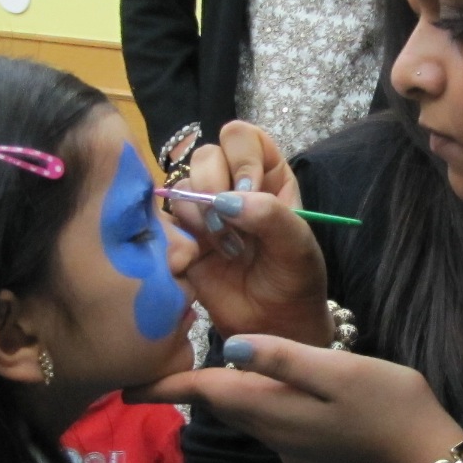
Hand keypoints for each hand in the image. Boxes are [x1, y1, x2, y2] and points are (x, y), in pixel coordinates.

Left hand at [131, 335, 462, 462]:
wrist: (421, 457)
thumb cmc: (386, 408)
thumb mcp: (335, 372)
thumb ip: (281, 358)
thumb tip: (227, 346)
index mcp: (267, 405)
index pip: (200, 391)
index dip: (160, 384)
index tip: (119, 386)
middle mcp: (266, 422)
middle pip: (207, 399)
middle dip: (171, 385)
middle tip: (138, 362)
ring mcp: (283, 429)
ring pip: (227, 402)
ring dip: (198, 385)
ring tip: (172, 361)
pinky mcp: (299, 428)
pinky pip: (249, 405)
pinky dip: (229, 387)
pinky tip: (231, 369)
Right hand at [164, 122, 329, 342]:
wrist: (273, 325)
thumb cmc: (294, 280)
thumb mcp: (297, 245)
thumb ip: (270, 215)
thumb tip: (226, 200)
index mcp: (267, 174)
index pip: (243, 136)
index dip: (241, 157)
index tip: (249, 189)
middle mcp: (233, 185)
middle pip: (206, 154)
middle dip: (215, 186)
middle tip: (233, 225)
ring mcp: (204, 210)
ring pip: (182, 185)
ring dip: (201, 216)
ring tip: (226, 249)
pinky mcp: (182, 236)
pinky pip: (165, 219)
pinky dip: (180, 235)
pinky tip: (199, 257)